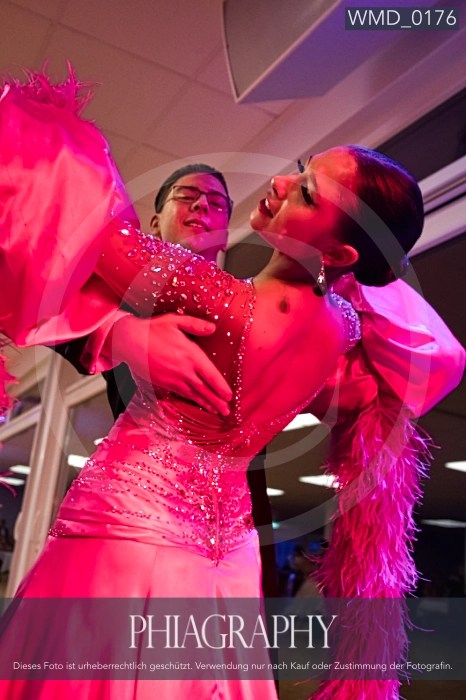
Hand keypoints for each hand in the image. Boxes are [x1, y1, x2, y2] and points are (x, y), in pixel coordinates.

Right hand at [110, 313, 231, 414]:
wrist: (128, 341)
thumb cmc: (152, 330)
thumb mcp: (174, 321)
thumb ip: (195, 325)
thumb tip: (213, 328)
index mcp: (189, 354)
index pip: (210, 374)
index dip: (221, 387)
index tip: (230, 395)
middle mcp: (183, 370)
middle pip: (204, 389)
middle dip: (217, 401)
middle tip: (227, 411)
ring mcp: (173, 379)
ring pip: (194, 395)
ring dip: (207, 404)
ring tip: (218, 412)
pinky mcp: (163, 383)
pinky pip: (182, 394)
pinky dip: (192, 400)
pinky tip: (198, 403)